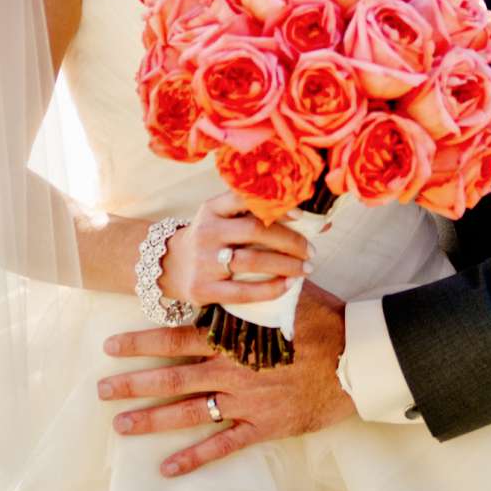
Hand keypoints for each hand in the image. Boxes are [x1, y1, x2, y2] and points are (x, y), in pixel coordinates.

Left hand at [99, 282, 354, 476]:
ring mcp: (245, 401)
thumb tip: (233, 254)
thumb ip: (252, 282)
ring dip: (151, 420)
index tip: (110, 347)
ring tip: (120, 426)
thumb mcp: (286, 292)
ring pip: (189, 412)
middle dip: (133, 383)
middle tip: (101, 389)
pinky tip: (166, 468)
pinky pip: (223, 445)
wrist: (358, 359)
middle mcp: (232, 369)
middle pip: (172, 377)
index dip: (140, 342)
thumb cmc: (326, 320)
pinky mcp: (263, 426)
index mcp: (233, 336)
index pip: (175, 337)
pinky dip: (194, 458)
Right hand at [162, 191, 313, 308]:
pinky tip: (288, 286)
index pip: (244, 198)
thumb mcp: (224, 219)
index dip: (276, 204)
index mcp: (212, 209)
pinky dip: (271, 289)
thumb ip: (260, 216)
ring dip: (286, 265)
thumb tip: (321, 223)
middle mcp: (206, 231)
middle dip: (290, 240)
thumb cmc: (212, 239)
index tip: (302, 214)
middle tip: (311, 250)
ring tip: (306, 268)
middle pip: (255, 230)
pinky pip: (243, 291)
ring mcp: (203, 261)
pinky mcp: (203, 289)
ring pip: (252, 261)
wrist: (170, 267)